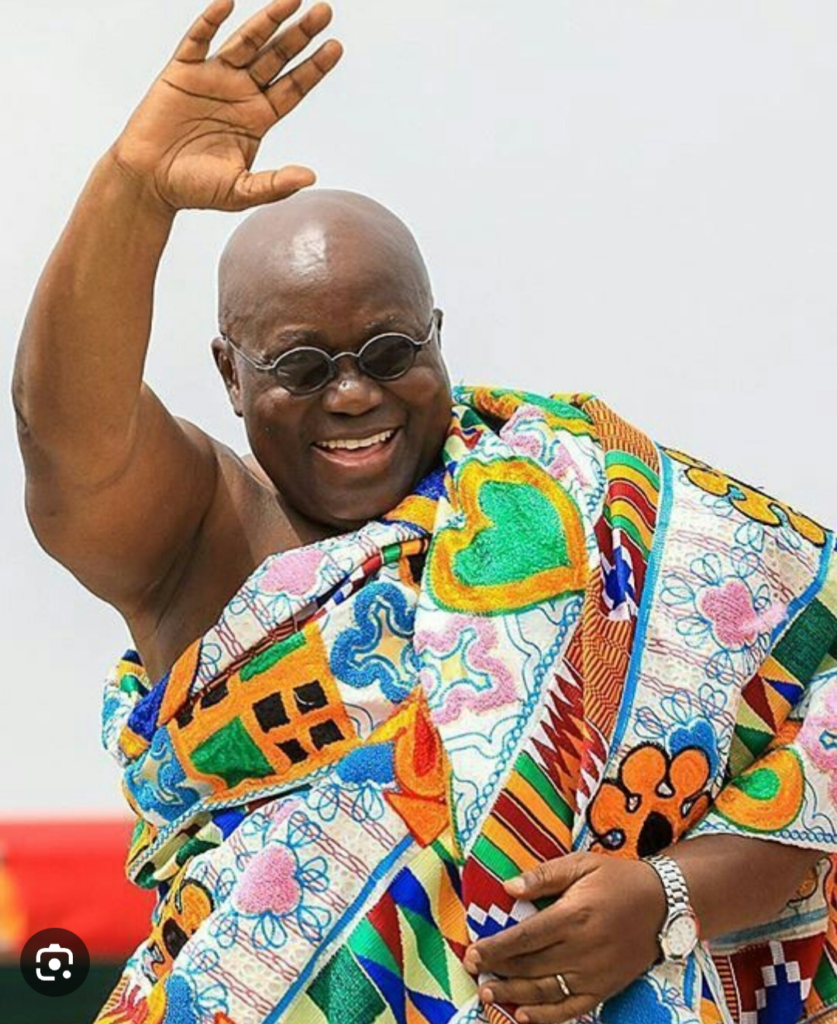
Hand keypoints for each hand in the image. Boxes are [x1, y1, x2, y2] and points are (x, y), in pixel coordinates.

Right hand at [110, 0, 342, 213]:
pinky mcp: (181, 71)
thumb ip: (275, 184)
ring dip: (268, 20)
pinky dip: (210, 21)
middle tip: (325, 11)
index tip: (335, 46)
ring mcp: (212, 78)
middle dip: (300, 34)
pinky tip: (228, 3)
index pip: (293, 87)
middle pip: (277, 57)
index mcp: (258, 117)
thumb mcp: (241, 192)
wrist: (150, 182)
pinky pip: (198, 40)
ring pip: (246, 42)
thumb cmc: (195, 189)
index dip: (314, 67)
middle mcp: (239, 92)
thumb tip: (310, 177)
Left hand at [463, 852, 666, 1023]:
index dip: (495, 948)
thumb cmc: (617, 879)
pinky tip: (524, 1016)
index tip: (472, 953)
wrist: (664, 904)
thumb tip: (509, 887)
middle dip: (498, 970)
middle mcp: (582, 949)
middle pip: (531, 966)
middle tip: (473, 971)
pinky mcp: (605, 989)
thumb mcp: (581, 864)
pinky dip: (547, 1016)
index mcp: (573, 915)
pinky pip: (572, 1008)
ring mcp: (594, 974)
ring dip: (514, 995)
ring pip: (546, 990)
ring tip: (489, 994)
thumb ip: (544, 876)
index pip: (524, 937)